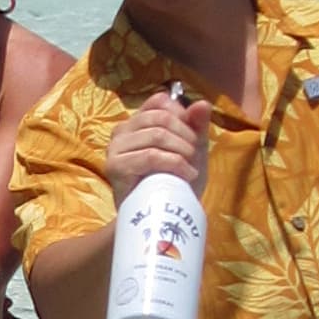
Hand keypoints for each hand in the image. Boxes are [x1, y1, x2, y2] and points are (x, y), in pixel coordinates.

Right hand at [104, 89, 210, 205]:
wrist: (156, 217)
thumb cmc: (172, 182)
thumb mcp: (190, 150)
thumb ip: (196, 126)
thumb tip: (203, 103)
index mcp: (136, 122)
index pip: (160, 101)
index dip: (182, 115)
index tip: (192, 137)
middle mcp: (121, 130)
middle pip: (161, 117)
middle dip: (185, 135)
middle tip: (195, 155)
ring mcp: (115, 147)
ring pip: (156, 135)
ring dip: (182, 151)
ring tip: (191, 167)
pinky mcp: (115, 166)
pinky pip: (150, 156)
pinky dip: (174, 163)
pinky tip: (186, 174)